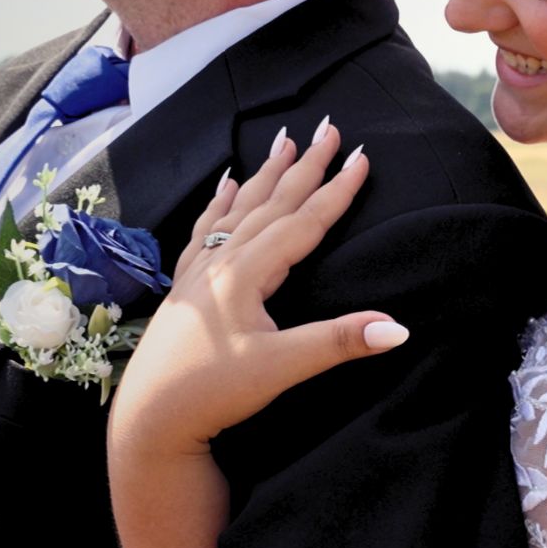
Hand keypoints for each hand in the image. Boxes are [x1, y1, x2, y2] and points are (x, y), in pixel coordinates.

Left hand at [108, 117, 404, 456]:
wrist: (148, 420)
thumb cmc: (211, 393)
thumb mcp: (280, 369)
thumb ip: (338, 343)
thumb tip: (398, 328)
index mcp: (246, 273)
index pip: (303, 222)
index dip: (337, 190)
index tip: (363, 156)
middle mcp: (221, 262)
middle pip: (272, 203)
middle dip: (305, 165)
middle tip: (329, 128)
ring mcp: (199, 272)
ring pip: (239, 209)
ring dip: (266, 175)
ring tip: (283, 142)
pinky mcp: (186, 288)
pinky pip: (205, 229)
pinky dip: (220, 203)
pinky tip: (224, 186)